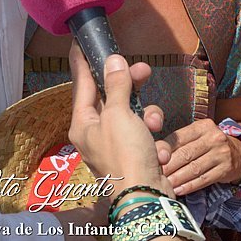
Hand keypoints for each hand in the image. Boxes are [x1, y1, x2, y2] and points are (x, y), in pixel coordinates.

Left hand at [67, 46, 169, 189]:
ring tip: (154, 125)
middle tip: (144, 70)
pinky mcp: (136, 154)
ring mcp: (116, 144)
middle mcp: (96, 133)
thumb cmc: (125, 155)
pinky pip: (146, 134)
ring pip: (134, 114)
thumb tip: (113, 61)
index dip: (83, 63)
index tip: (81, 44)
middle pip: (112, 96)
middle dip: (130, 86)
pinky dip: (155, 140)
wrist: (146, 197)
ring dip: (149, 117)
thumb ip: (116, 86)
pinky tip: (159, 151)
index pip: (81, 85)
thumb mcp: (119, 114)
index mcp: (83, 124)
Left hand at [158, 119, 240, 195]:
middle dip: (168, 166)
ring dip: (177, 179)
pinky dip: (190, 186)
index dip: (164, 150)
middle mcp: (213, 137)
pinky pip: (204, 180)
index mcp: (203, 126)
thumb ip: (181, 140)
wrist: (239, 152)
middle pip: (186, 154)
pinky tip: (179, 190)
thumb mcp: (199, 134)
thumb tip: (157, 151)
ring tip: (165, 185)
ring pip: (194, 168)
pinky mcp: (226, 169)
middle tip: (154, 175)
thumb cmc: (211, 144)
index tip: (152, 160)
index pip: (179, 138)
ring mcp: (221, 154)